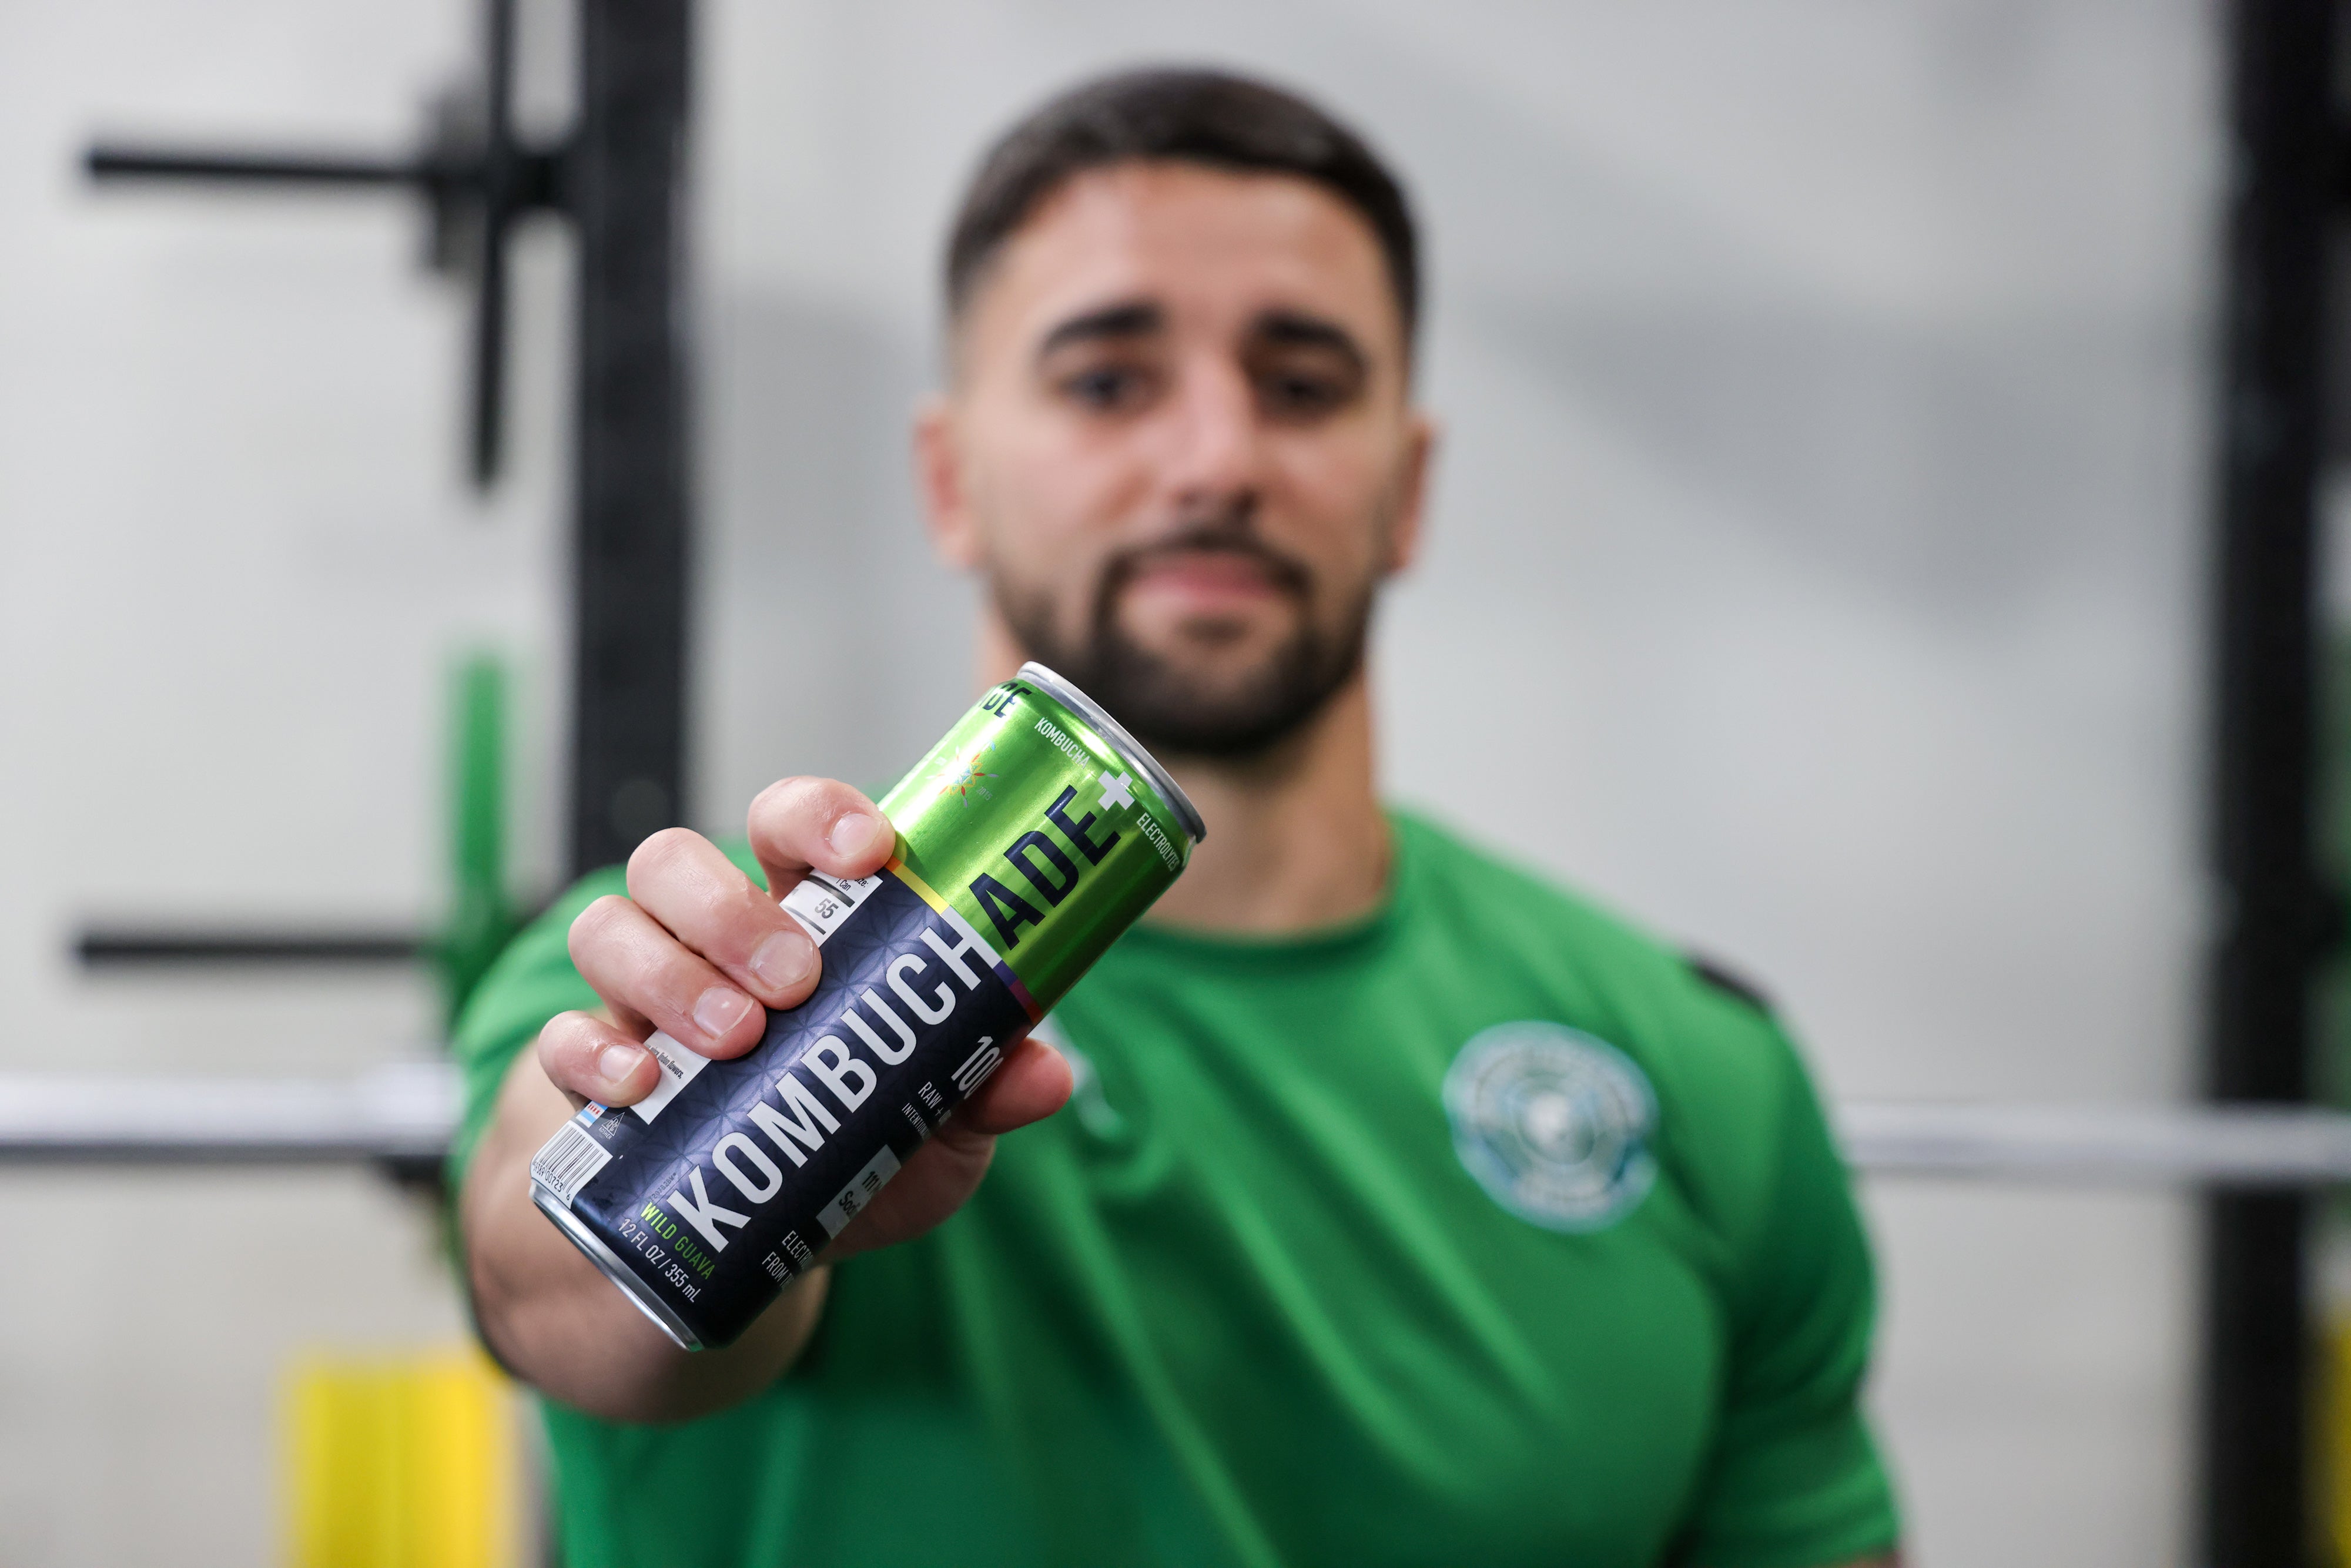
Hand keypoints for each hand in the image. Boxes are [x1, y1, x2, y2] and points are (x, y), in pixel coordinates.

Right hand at [536, 776, 1072, 1261]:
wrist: (730, 1245)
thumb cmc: (838, 1151)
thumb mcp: (927, 1134)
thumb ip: (980, 1095)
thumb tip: (1047, 1071)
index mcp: (797, 925)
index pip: (790, 826)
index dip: (819, 816)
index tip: (868, 852)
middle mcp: (704, 944)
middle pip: (675, 858)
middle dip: (731, 907)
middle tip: (796, 980)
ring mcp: (632, 1004)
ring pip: (607, 926)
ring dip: (670, 973)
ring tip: (736, 1040)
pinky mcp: (579, 1075)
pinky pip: (557, 1039)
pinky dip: (594, 1055)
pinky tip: (642, 1088)